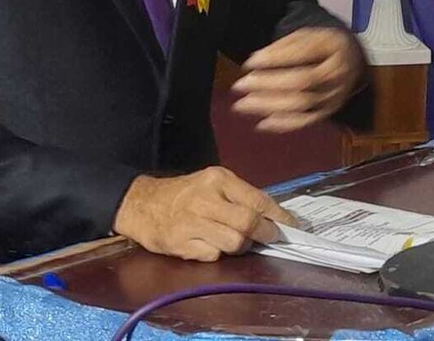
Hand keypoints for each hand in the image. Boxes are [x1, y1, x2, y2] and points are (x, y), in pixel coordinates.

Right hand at [112, 166, 295, 260]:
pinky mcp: (181, 243)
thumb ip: (239, 196)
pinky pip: (213, 255)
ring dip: (242, 246)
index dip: (278, 216)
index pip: (257, 199)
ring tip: (238, 241)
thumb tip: (271, 216)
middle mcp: (207, 199)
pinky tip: (211, 244)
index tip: (290, 225)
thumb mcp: (213, 183)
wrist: (143, 203)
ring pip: (234, 242)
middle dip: (265, 234)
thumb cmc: (185, 193)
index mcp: (219, 179)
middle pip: (248, 222)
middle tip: (271, 238)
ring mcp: (193, 222)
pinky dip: (218, 253)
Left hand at [230, 26, 364, 132]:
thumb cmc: (322, 46)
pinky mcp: (329, 112)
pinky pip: (305, 121)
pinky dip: (283, 124)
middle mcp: (338, 74)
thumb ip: (284, 46)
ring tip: (242, 105)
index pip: (304, 53)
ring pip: (302, 105)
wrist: (351, 61)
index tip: (249, 62)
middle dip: (268, 84)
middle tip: (240, 86)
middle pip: (302, 82)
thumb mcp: (307, 35)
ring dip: (269, 106)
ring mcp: (335, 96)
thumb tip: (256, 61)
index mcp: (334, 46)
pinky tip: (261, 123)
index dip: (275, 59)